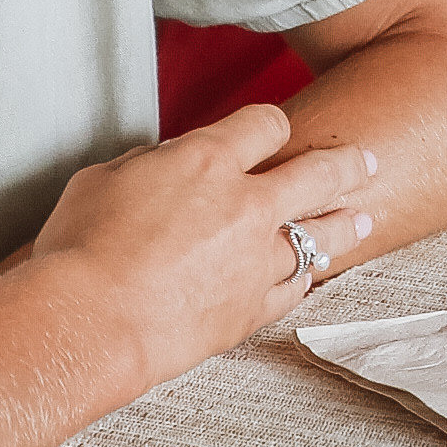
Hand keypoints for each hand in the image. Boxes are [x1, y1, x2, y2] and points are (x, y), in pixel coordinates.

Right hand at [32, 104, 376, 399]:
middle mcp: (246, 204)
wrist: (89, 321)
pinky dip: (304, 278)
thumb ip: (152, 165)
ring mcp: (256, 260)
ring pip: (320, 233)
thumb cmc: (80, 247)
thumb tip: (168, 168)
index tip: (275, 130)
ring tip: (364, 217)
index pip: (265, 124)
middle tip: (365, 159)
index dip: (272, 125)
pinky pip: (294, 288)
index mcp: (208, 158)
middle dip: (346, 162)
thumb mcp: (106, 178)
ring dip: (345, 223)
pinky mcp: (252, 309)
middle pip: (318, 171)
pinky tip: (312, 275)